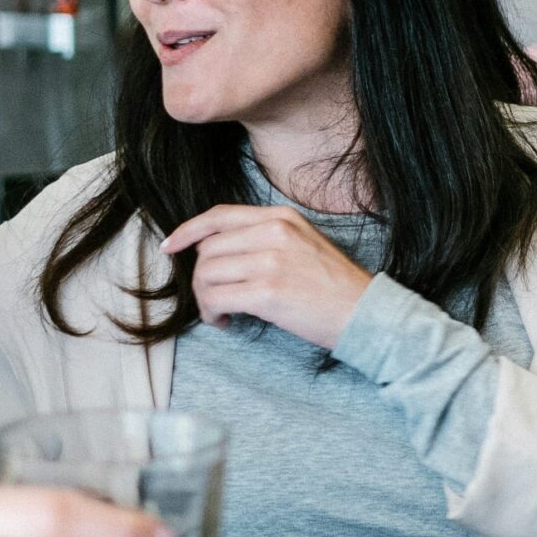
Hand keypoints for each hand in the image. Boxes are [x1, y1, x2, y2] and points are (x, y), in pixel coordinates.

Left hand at [162, 204, 373, 348]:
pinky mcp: (268, 292)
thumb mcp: (304, 243)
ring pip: (206, 275)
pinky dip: (212, 313)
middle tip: (215, 297)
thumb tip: (215, 249)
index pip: (219, 216)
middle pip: (207, 250)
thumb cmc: (334, 285)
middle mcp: (275, 233)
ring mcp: (271, 261)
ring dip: (205, 299)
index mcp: (283, 217)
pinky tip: (226, 321)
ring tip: (221, 311)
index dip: (188, 231)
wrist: (365, 313)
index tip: (171, 246)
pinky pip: (215, 299)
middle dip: (201, 277)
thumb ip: (265, 237)